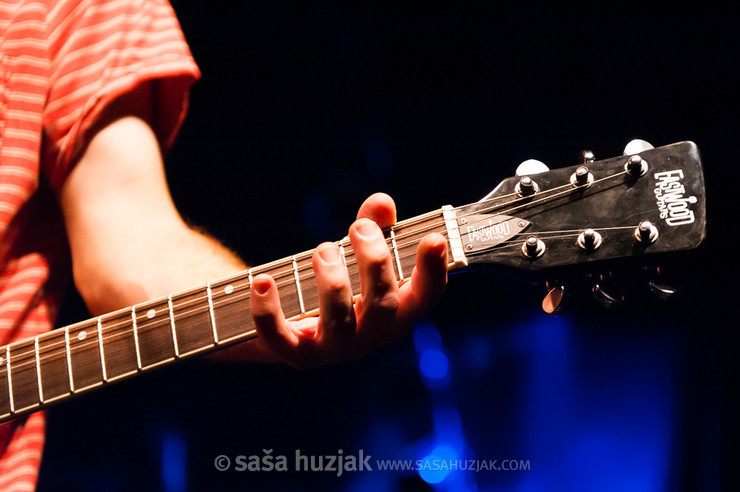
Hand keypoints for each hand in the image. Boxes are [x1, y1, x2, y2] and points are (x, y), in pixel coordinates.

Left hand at [249, 193, 447, 368]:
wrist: (290, 325)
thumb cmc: (335, 283)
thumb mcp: (356, 254)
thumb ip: (373, 227)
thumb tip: (381, 203)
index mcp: (394, 312)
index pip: (425, 298)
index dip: (434, 271)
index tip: (434, 239)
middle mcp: (370, 336)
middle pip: (384, 308)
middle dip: (374, 263)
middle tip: (358, 227)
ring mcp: (333, 349)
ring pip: (339, 322)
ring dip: (332, 280)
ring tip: (323, 249)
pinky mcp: (295, 354)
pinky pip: (280, 337)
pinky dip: (268, 311)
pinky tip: (261, 281)